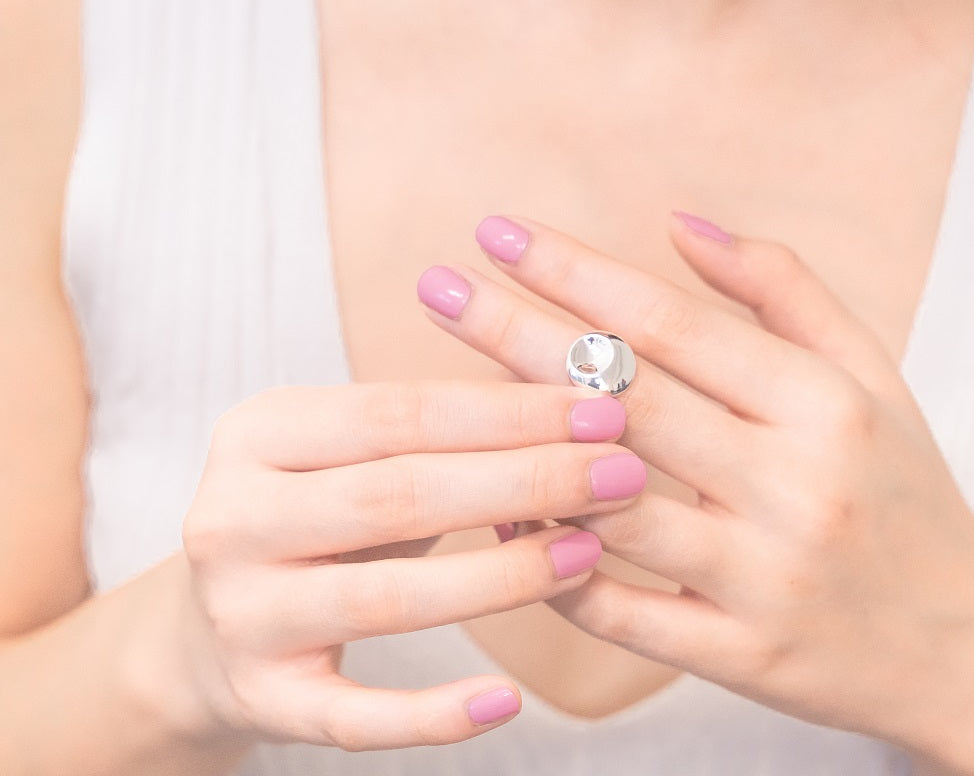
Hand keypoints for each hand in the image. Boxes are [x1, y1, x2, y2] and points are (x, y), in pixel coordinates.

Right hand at [175, 381, 644, 750]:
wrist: (205, 627)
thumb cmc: (316, 518)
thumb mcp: (352, 457)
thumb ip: (444, 434)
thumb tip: (580, 404)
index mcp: (259, 433)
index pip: (401, 414)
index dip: (509, 412)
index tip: (603, 408)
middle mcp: (234, 519)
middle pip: (400, 496)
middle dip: (526, 482)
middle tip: (621, 473)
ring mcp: (244, 614)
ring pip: (388, 600)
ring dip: (502, 577)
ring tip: (589, 553)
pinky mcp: (265, 697)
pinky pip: (356, 716)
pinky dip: (433, 713)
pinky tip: (507, 700)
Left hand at [416, 215, 973, 771]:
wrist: (968, 647)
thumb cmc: (906, 495)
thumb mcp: (872, 379)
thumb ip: (784, 292)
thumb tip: (681, 221)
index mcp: (826, 405)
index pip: (673, 324)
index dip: (577, 272)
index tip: (500, 232)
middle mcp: (797, 485)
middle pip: (626, 400)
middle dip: (516, 337)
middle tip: (435, 288)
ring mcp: (766, 578)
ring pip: (609, 508)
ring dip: (519, 451)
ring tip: (438, 402)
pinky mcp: (742, 656)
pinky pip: (620, 611)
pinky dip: (551, 563)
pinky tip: (503, 517)